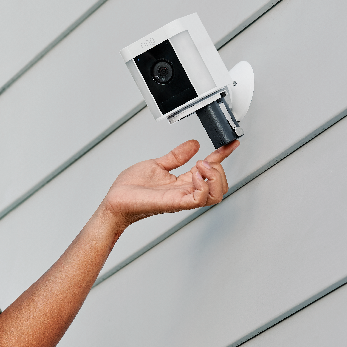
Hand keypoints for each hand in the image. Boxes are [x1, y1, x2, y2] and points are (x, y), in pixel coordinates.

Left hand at [102, 139, 237, 226]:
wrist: (115, 200)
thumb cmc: (130, 188)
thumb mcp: (157, 164)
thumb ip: (177, 156)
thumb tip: (193, 145)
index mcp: (183, 183)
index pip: (211, 170)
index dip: (224, 156)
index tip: (231, 144)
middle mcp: (185, 192)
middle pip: (220, 187)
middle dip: (220, 170)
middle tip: (205, 160)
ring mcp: (181, 198)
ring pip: (215, 195)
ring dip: (214, 177)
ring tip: (200, 166)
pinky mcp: (173, 203)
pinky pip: (198, 199)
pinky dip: (202, 186)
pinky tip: (194, 175)